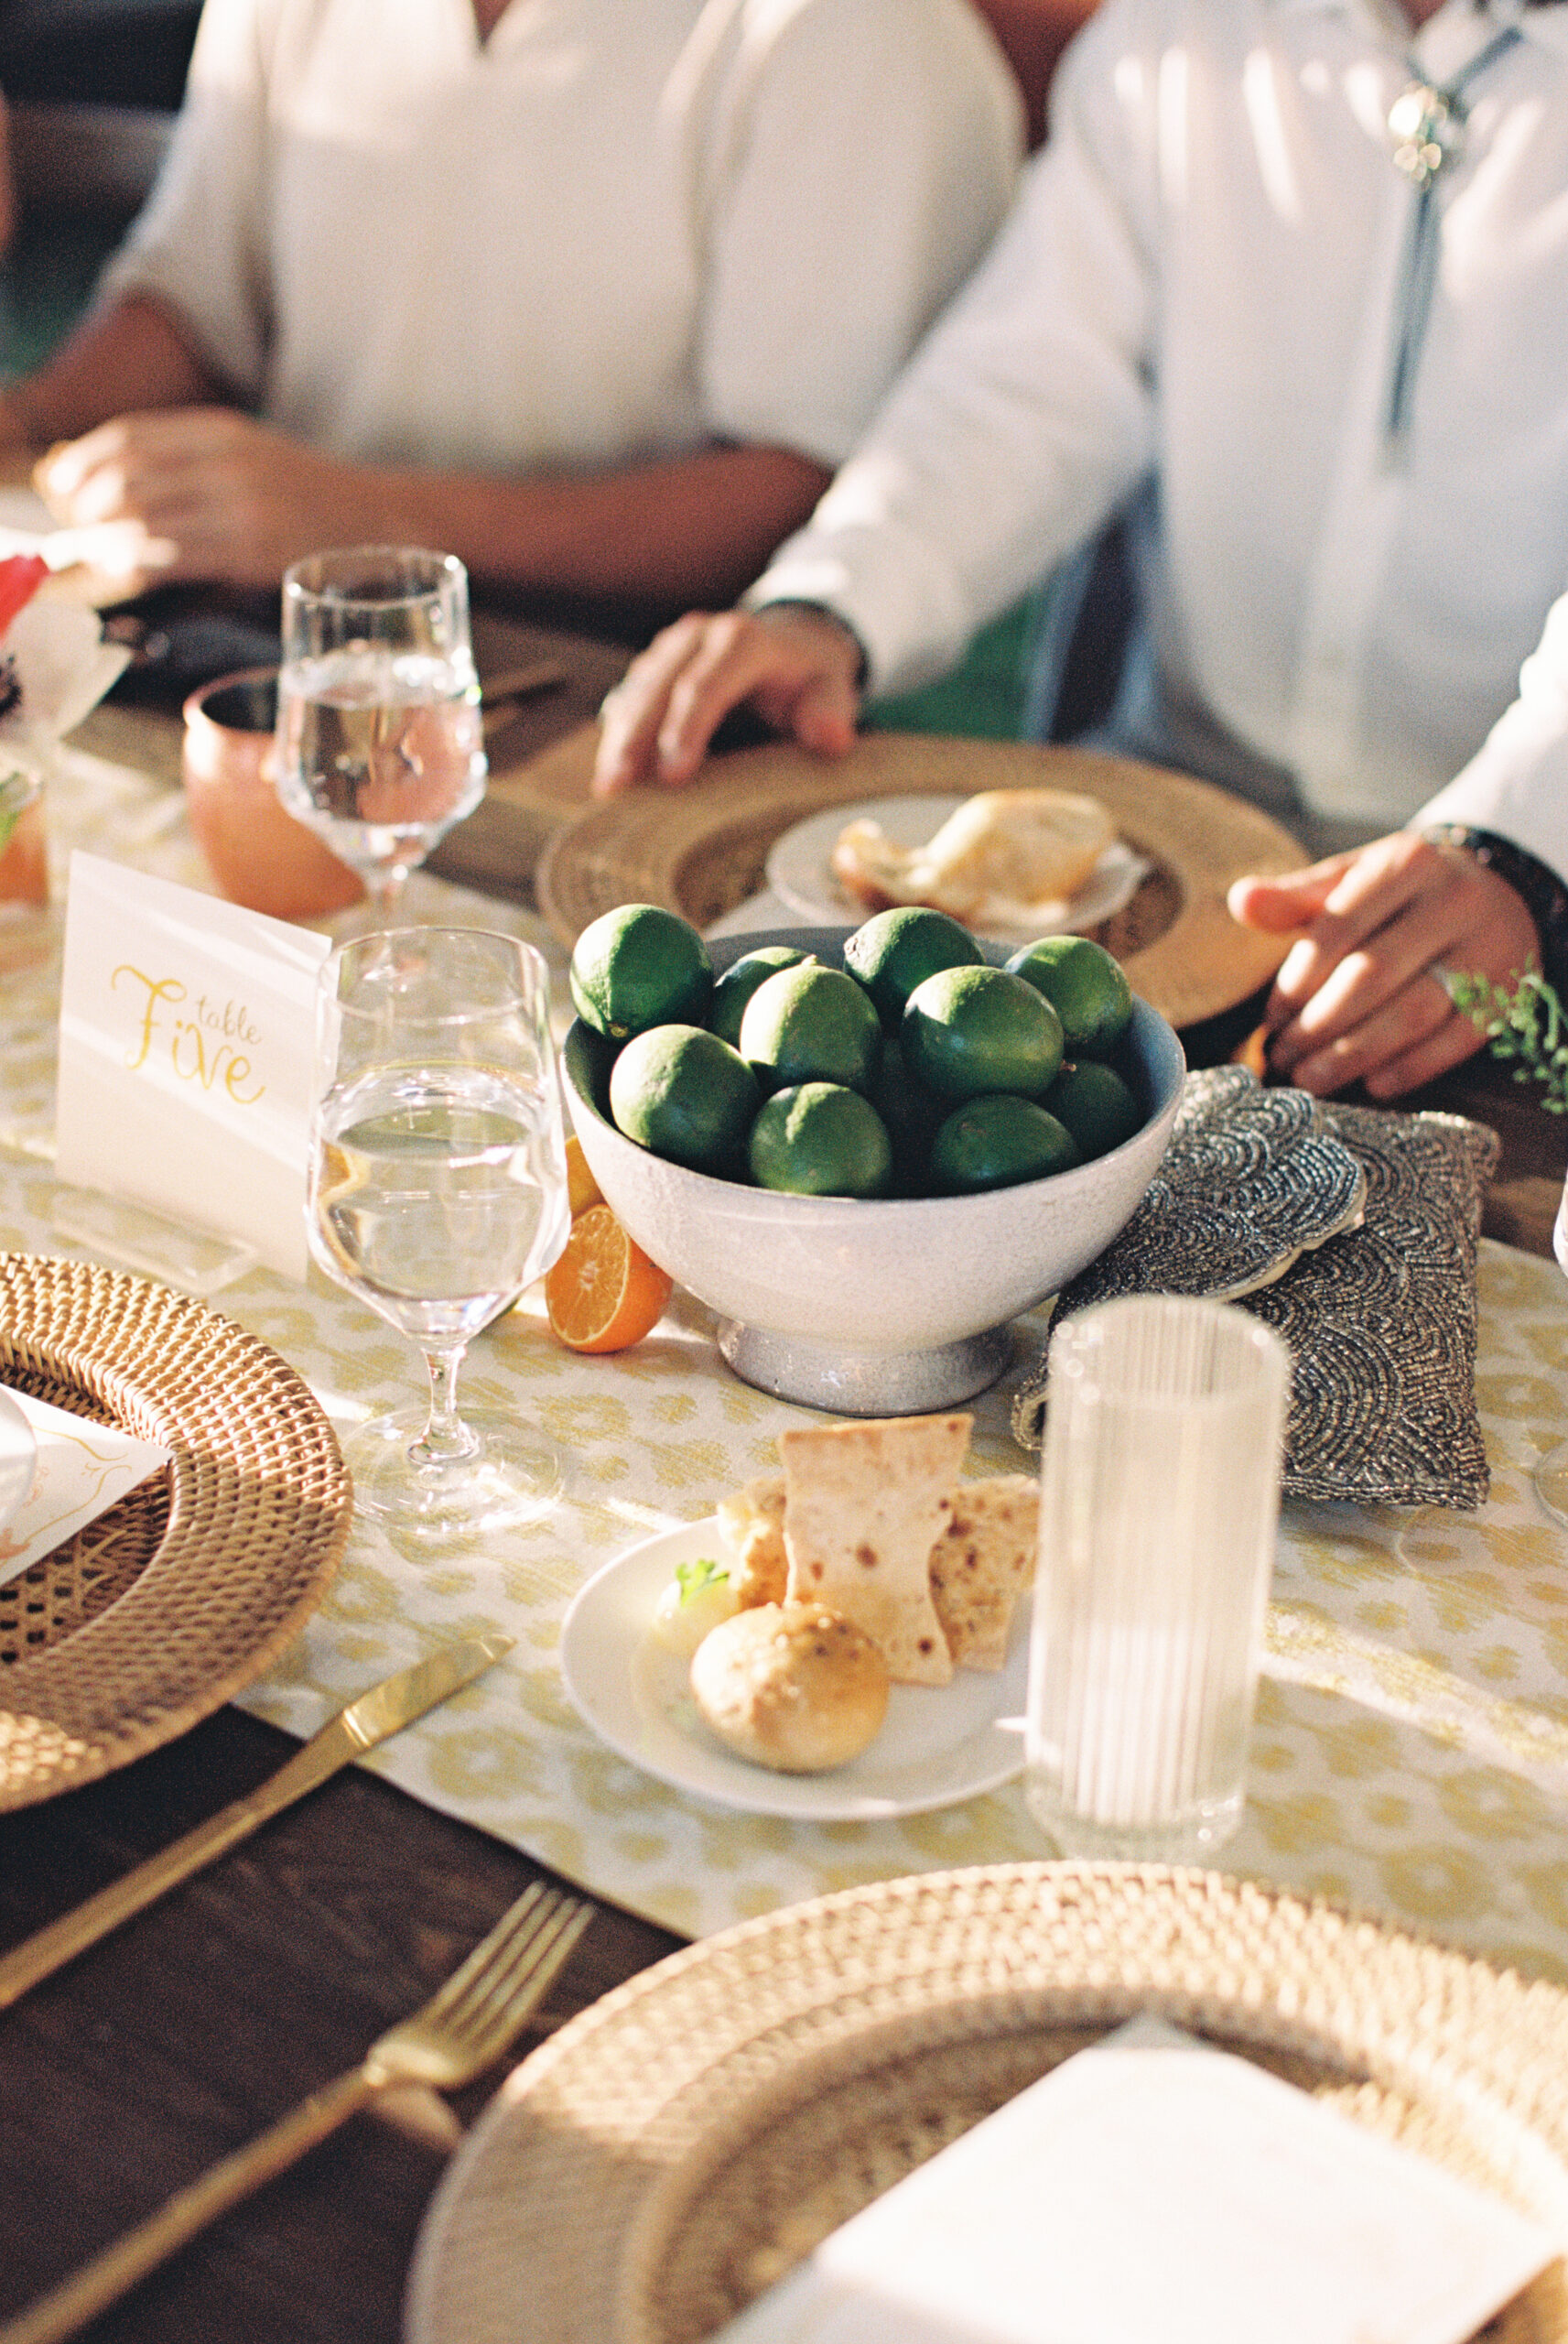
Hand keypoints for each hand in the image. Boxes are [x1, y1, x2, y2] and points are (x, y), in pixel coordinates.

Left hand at [33, 408, 382, 592]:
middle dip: (89, 508)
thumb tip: (115, 483)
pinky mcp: (251, 550)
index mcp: (220, 429)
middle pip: (128, 477)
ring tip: (99, 554)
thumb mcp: (249, 454)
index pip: (129, 436)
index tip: (64, 487)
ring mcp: (240, 505)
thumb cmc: (309, 495)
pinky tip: (132, 571)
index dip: (84, 463)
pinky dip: (142, 565)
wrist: (381, 518)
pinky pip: (175, 556)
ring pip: (145, 519)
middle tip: (79, 530)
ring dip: (109, 541)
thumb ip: (191, 460)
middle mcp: (226, 460)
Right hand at [592, 603, 862, 796]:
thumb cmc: (810, 675)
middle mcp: (700, 635)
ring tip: (607, 787)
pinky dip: (619, 734)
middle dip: (635, 738)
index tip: (673, 775)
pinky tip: (614, 773)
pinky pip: (630, 698)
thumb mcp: (833, 686)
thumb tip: (828, 737)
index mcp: (743, 640)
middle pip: (658, 687)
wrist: (791, 641)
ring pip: (636, 691)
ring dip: (619, 739)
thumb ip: (832, 710)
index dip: (685, 729)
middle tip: (618, 785)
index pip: (705, 685)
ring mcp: (672, 648)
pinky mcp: (656, 665)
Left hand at [1226, 830, 1540, 1098]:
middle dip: (1318, 1025)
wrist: (1495, 895)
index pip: (1338, 927)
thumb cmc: (1402, 895)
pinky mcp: (1507, 995)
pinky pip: (1455, 1042)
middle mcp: (1454, 901)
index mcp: (1407, 863)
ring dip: (1354, 1054)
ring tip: (1311, 1080)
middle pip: (1372, 975)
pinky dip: (1410, 1069)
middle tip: (1282, 1057)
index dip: (1297, 981)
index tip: (1270, 1019)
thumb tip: (1241, 900)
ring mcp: (1488, 949)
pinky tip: (1371, 1085)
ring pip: (1413, 1012)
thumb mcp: (1353, 879)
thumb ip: (1296, 896)